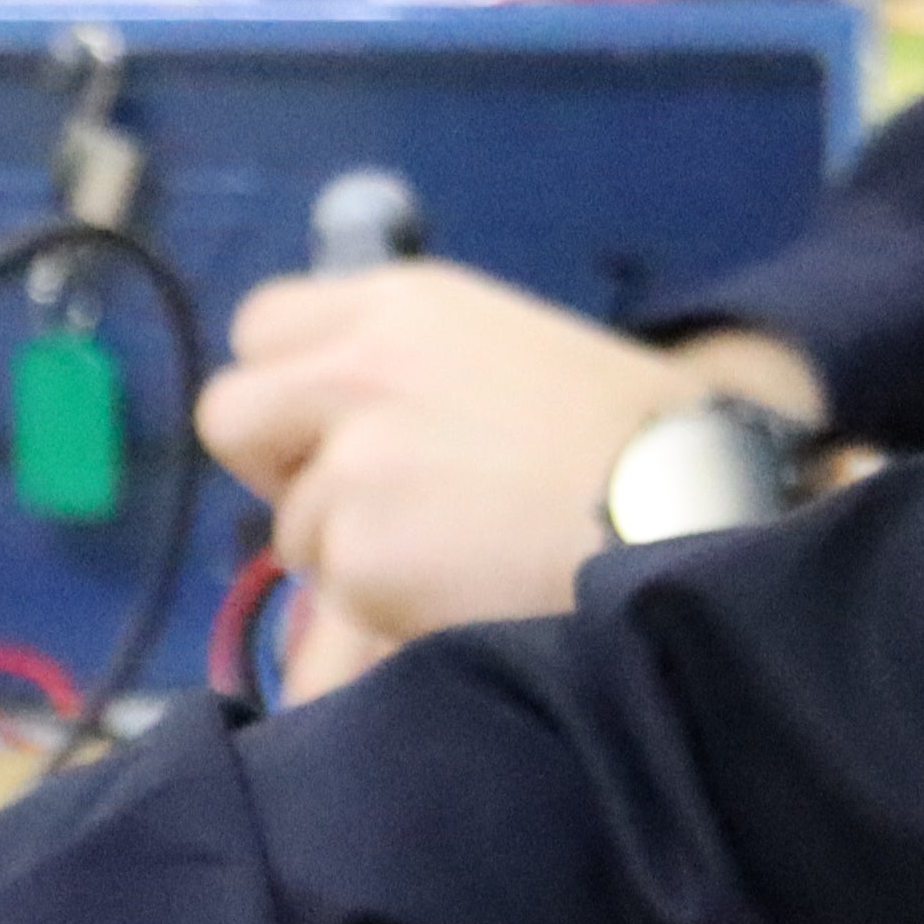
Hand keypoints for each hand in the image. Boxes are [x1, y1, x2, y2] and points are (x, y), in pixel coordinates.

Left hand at [192, 263, 821, 692]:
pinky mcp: (358, 552)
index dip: (292, 391)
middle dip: (283, 471)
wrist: (692, 514)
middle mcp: (357, 366)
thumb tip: (341, 448)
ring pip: (293, 531)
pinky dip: (384, 620)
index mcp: (400, 304)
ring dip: (354, 561)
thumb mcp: (513, 355)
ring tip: (463, 562)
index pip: (262, 327)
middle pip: (231, 416)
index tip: (341, 434)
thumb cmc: (637, 443)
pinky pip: (331, 608)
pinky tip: (467, 599)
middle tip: (367, 509)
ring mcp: (350, 461)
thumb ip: (414, 377)